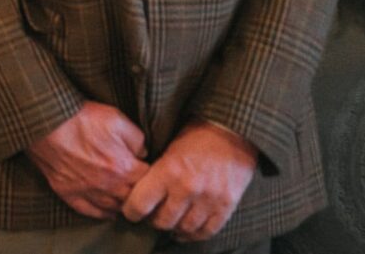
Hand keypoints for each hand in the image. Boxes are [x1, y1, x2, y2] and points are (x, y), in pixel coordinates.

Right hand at [25, 101, 148, 218]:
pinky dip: (102, 214)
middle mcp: (108, 186)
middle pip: (132, 199)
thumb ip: (138, 139)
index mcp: (123, 168)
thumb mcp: (117, 119)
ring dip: (122, 205)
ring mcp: (87, 192)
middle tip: (141, 188)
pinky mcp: (69, 193)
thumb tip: (143, 153)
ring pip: (113, 209)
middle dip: (139, 193)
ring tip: (127, 201)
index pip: (148, 181)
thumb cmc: (82, 119)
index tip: (150, 172)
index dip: (152, 176)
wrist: (47, 122)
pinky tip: (108, 211)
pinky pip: (90, 212)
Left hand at [121, 121, 256, 242]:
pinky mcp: (226, 205)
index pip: (140, 204)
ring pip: (184, 229)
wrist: (232, 130)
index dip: (131, 211)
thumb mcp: (168, 146)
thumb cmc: (196, 134)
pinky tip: (187, 229)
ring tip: (170, 222)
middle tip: (152, 216)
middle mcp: (187, 188)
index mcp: (168, 170)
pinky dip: (195, 234)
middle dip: (153, 221)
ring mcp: (208, 199)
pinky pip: (207, 231)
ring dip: (174, 228)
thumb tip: (138, 189)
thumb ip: (156, 171)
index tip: (131, 211)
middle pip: (162, 222)